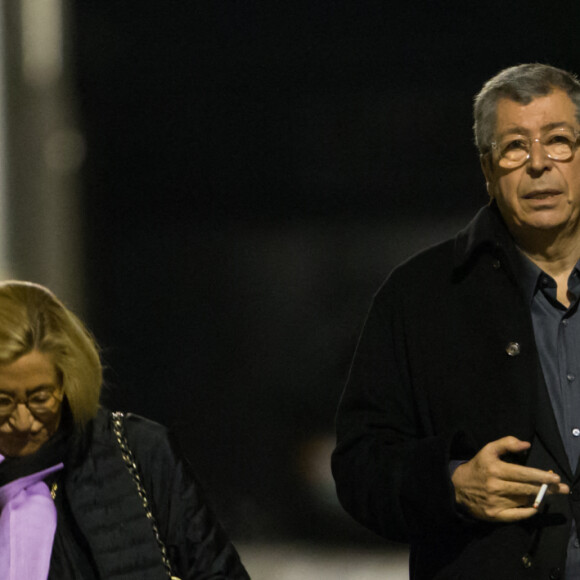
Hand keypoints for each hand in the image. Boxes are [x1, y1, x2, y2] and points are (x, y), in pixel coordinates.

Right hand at [451, 436, 568, 521]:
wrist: (457, 487)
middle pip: (527, 488)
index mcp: (495, 469)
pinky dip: (529, 511)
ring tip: (546, 493)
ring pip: (524, 500)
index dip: (541, 476)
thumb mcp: (488, 450)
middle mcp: (495, 486)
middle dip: (547, 488)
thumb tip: (526, 444)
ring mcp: (495, 502)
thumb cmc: (477, 467)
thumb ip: (506, 443)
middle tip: (563, 488)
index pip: (523, 473)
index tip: (556, 478)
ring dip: (538, 497)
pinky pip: (518, 515)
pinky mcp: (495, 515)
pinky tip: (534, 506)